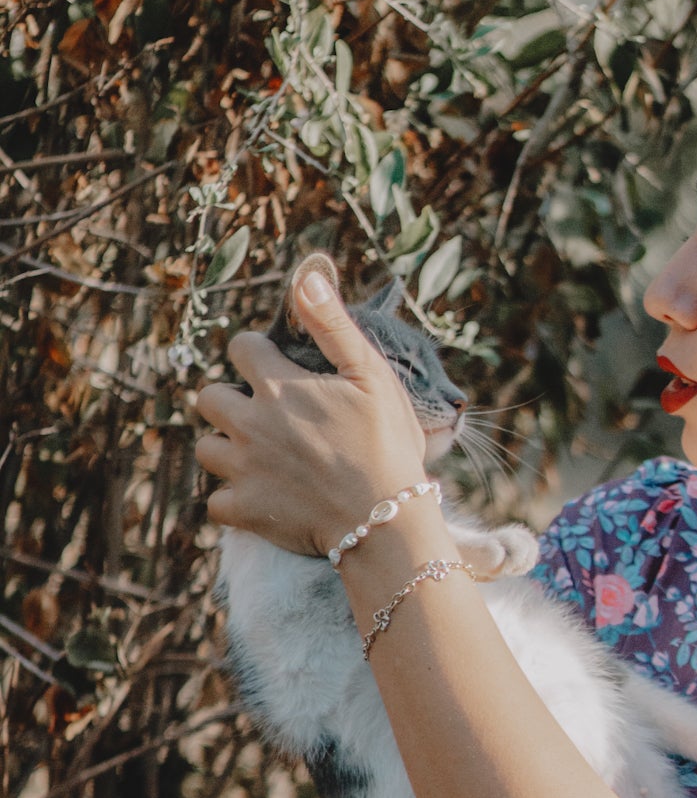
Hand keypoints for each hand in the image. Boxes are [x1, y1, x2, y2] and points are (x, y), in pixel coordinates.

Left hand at [193, 268, 426, 556]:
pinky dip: (233, 501)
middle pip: (209, 397)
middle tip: (264, 417)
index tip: (277, 368)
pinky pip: (217, 503)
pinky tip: (257, 499)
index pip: (241, 348)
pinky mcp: (246, 511)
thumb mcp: (372, 376)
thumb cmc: (388, 446)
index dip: (257, 354)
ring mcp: (244, 469)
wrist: (386, 520)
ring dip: (226, 449)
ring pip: (206, 449)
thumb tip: (305, 278)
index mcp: (278, 385)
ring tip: (257, 458)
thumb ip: (333, 326)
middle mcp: (251, 423)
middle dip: (231, 401)